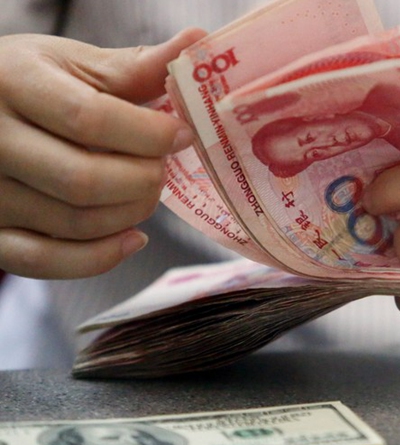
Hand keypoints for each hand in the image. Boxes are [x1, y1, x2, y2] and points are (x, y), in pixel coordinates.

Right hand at [0, 29, 205, 278]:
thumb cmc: (28, 83)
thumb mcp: (72, 64)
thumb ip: (134, 68)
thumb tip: (199, 44)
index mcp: (13, 85)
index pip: (90, 119)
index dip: (149, 134)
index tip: (182, 135)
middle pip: (84, 180)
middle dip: (144, 179)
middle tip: (162, 167)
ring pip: (75, 223)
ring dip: (131, 213)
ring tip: (147, 190)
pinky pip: (46, 262)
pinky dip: (101, 258)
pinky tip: (133, 238)